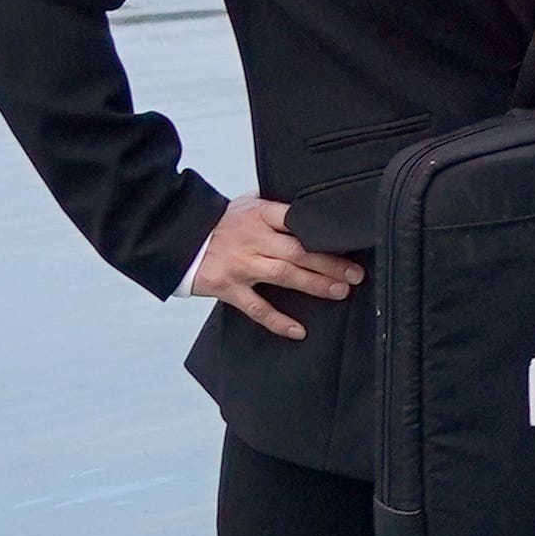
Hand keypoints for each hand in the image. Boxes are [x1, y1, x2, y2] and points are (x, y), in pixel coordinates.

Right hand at [185, 197, 366, 340]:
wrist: (179, 236)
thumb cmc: (219, 223)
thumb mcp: (246, 205)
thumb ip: (275, 209)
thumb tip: (310, 210)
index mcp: (259, 215)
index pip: (297, 219)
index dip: (322, 231)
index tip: (347, 240)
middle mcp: (253, 238)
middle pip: (298, 250)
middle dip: (330, 262)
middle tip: (355, 273)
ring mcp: (241, 264)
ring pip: (284, 275)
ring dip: (314, 284)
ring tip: (340, 291)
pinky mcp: (228, 287)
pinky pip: (256, 308)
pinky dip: (278, 321)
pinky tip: (298, 330)